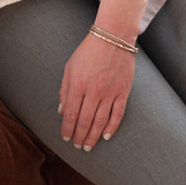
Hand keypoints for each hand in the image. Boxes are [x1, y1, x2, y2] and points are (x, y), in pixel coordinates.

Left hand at [57, 34, 134, 151]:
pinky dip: (112, 127)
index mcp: (78, 84)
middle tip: (77, 146)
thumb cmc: (87, 52)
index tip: (65, 137)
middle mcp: (94, 91)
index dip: (67, 128)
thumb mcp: (69, 67)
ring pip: (100, 121)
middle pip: (85, 121)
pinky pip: (118, 114)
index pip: (71, 114)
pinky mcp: (123, 91)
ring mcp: (110, 92)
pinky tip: (105, 136)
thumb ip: (65, 90)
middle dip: (79, 136)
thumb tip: (62, 112)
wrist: (112, 38)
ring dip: (93, 136)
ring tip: (88, 146)